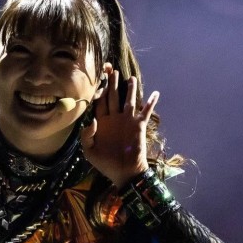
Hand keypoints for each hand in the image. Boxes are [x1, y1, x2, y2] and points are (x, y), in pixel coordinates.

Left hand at [80, 69, 159, 187]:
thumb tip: (93, 120)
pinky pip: (145, 112)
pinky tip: (155, 93)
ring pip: (129, 101)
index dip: (99, 91)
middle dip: (113, 84)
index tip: (99, 80)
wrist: (123, 173)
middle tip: (112, 70)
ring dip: (130, 89)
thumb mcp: (89, 151)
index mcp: (101, 122)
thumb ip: (87, 135)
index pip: (99, 102)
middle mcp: (114, 118)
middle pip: (113, 97)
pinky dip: (150, 103)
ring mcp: (127, 121)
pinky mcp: (138, 126)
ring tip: (131, 77)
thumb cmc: (105, 163)